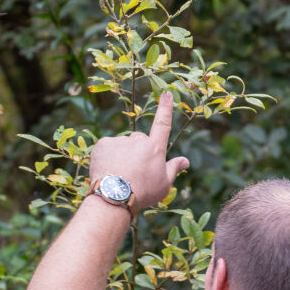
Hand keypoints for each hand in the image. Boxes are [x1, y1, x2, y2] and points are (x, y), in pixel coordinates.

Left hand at [89, 91, 188, 211]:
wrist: (114, 196)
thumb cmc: (143, 192)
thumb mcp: (164, 184)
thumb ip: (174, 169)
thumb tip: (185, 161)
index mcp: (155, 148)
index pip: (163, 124)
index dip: (165, 108)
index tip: (167, 93)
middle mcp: (138, 140)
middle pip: (139, 140)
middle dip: (138, 152)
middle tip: (135, 172)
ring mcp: (120, 140)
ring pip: (122, 145)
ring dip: (122, 156)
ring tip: (120, 176)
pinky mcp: (103, 143)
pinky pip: (108, 147)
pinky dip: (108, 157)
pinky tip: (109, 171)